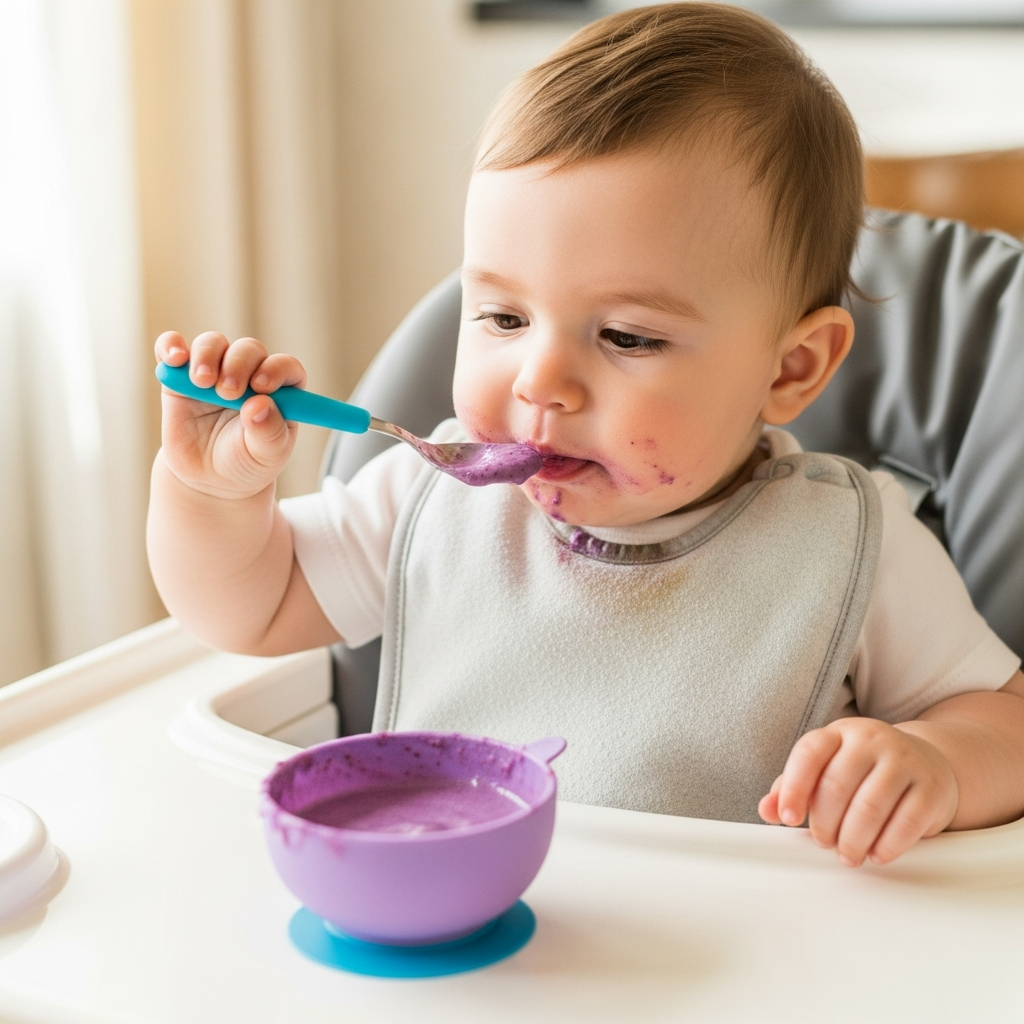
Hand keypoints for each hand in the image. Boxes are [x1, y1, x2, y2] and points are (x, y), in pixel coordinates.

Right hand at [155, 331, 305, 498]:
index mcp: (280, 391)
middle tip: (228, 393)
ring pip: (213, 343)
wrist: (209, 477)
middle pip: (248, 350)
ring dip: (207, 355)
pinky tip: (176, 359)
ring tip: (203, 383)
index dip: (276, 369)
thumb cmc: (246, 462)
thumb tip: (260, 405)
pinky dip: (171, 346)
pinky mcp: (181, 375)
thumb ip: (269, 432)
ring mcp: (215, 370)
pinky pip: (173, 347)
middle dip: (239, 365)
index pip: (285, 366)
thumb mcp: (266, 455)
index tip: (261, 387)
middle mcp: (249, 373)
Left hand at [758, 717, 958, 865]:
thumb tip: (767, 810)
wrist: (928, 763)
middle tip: (823, 842)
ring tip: (847, 853)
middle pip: (837, 785)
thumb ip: (794, 787)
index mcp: (839, 733)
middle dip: (824, 823)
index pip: (809, 754)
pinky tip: (876, 854)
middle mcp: (872, 740)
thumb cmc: (866, 770)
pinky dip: (886, 846)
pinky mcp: (931, 788)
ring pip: (870, 807)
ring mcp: (905, 761)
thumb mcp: (828, 768)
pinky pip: (906, 823)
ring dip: (853, 840)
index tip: (788, 819)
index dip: (794, 788)